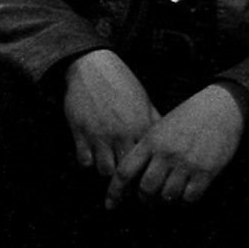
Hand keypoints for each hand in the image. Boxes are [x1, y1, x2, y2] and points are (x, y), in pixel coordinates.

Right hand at [61, 49, 158, 177]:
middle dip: (127, 179)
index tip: (146, 178)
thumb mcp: (144, 100)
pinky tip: (92, 156)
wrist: (92, 67)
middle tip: (126, 181)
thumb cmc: (121, 83)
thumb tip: (168, 139)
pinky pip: (84, 160)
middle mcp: (121, 134)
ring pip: (104, 170)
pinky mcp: (80, 132)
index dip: (147, 174)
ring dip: (106, 170)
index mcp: (141, 128)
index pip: (149, 162)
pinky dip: (87, 162)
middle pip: (127, 171)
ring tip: (109, 166)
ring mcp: (99, 134)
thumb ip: (155, 121)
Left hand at [106, 85, 246, 208]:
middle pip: (146, 188)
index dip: (114, 192)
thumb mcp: (159, 128)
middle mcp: (165, 154)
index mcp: (149, 142)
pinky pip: (190, 197)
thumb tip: (130, 175)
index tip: (110, 205)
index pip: (124, 172)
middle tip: (147, 201)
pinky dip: (185, 201)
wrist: (219, 108)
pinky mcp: (206, 171)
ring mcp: (186, 163)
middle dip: (144, 200)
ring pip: (168, 196)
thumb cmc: (186, 118)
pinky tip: (185, 196)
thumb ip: (145, 149)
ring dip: (165, 202)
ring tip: (166, 198)